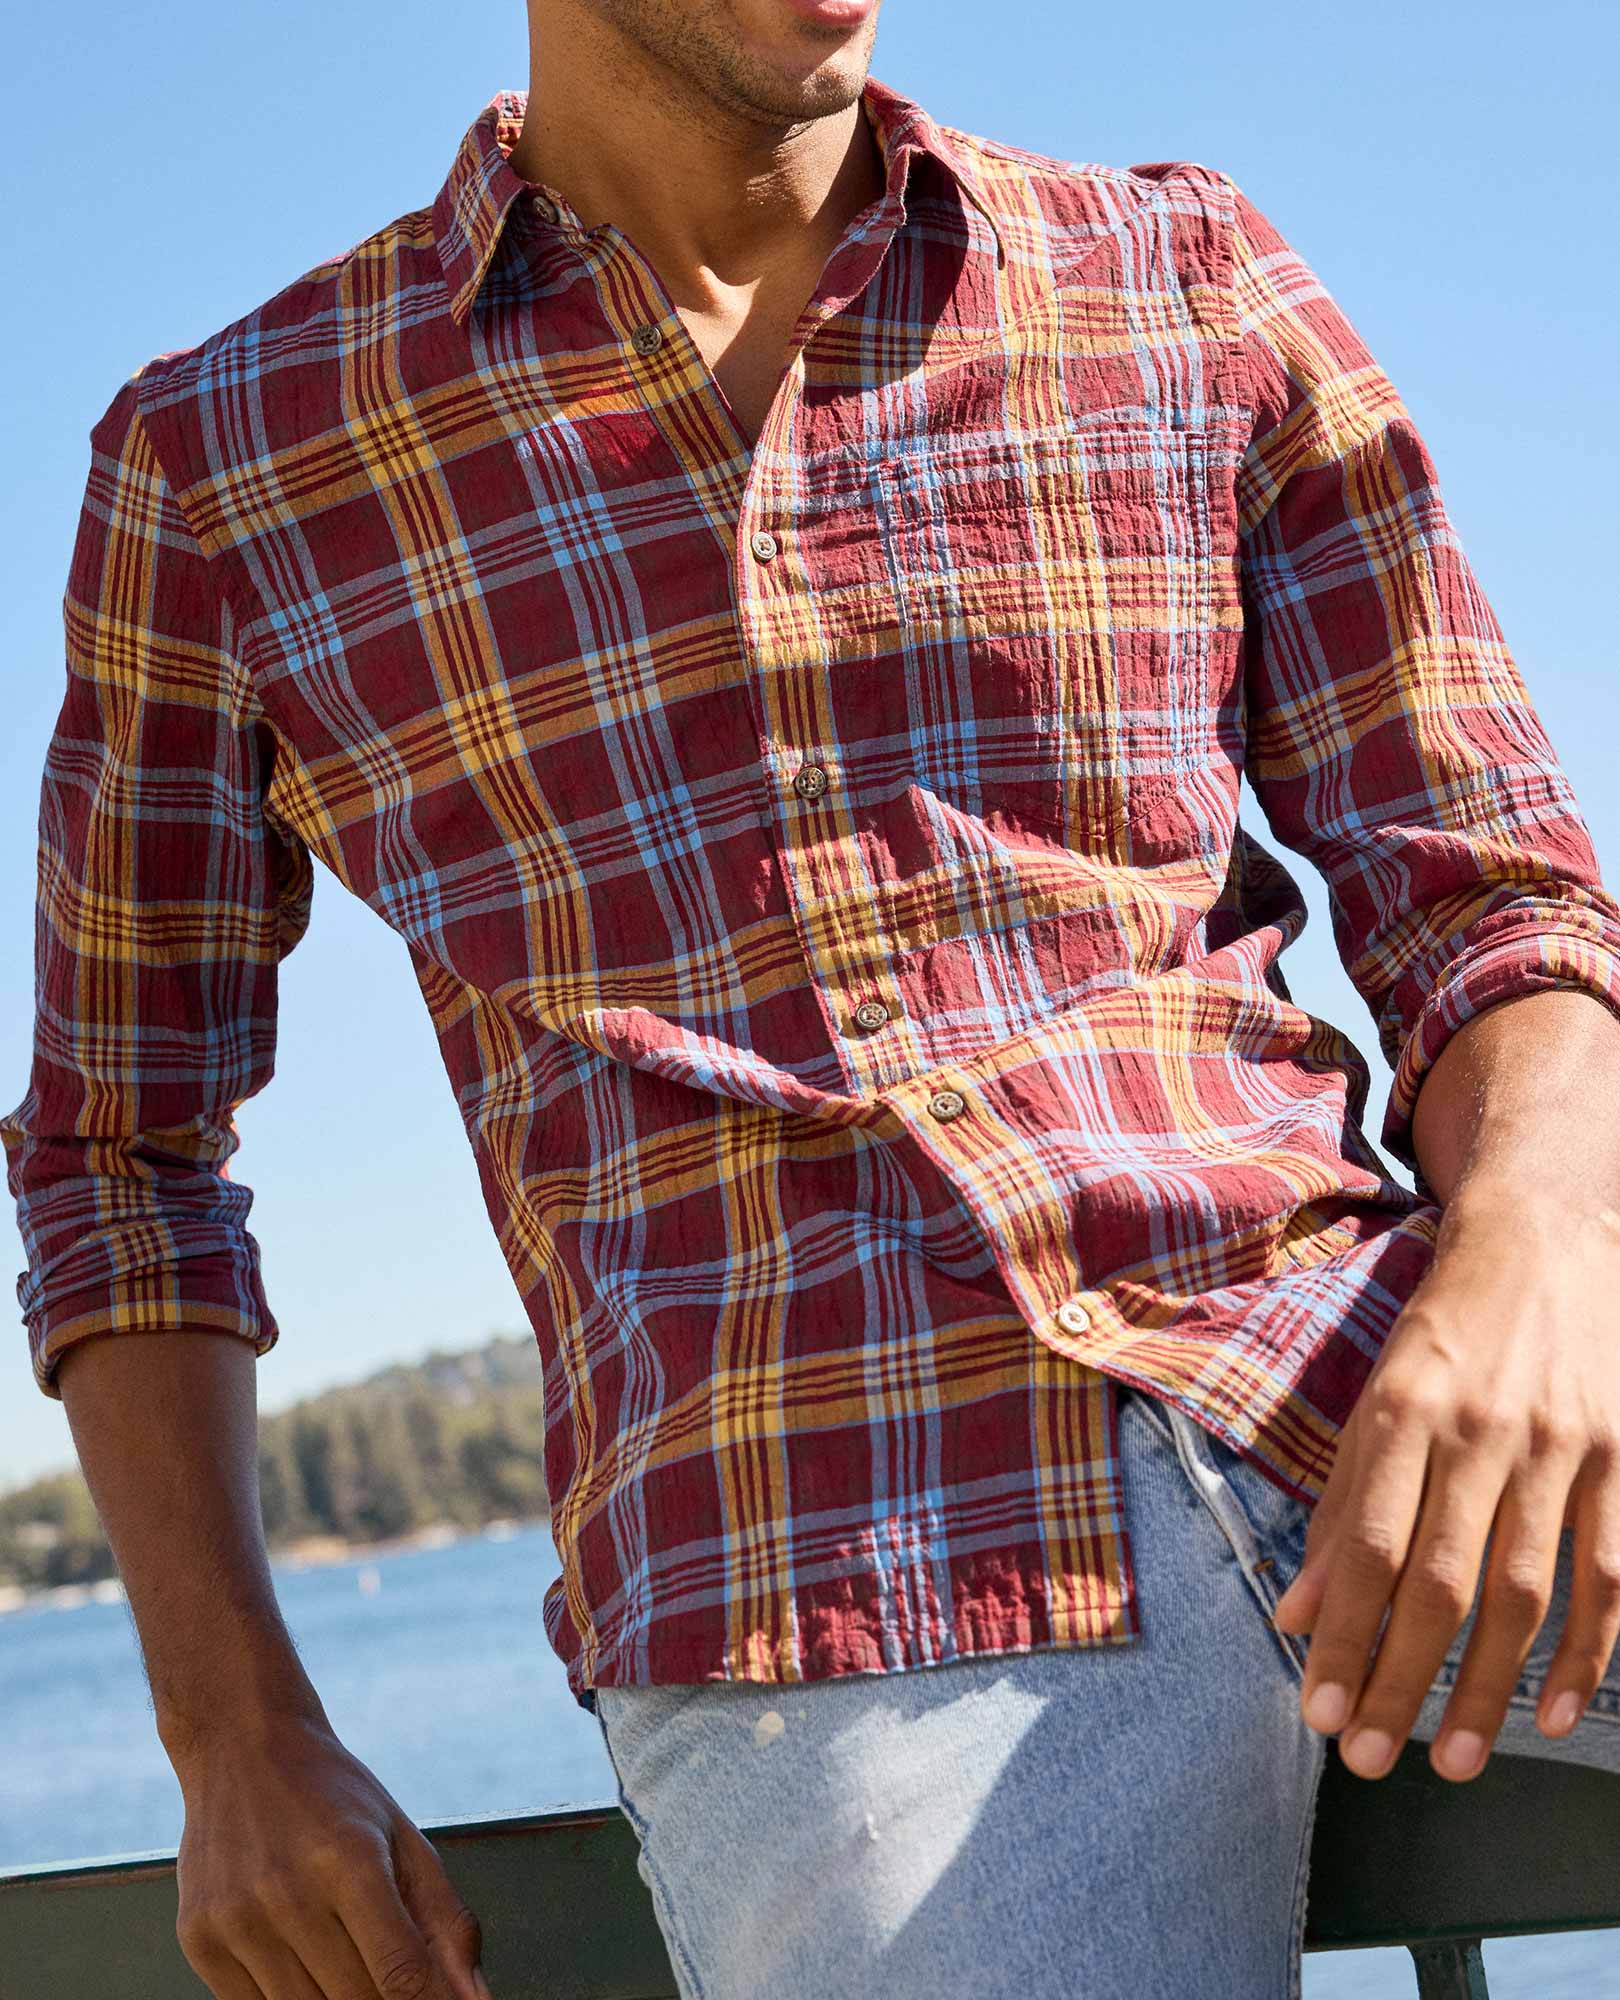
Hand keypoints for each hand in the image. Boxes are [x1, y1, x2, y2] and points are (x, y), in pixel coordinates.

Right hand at [171, 1711, 491, 1998]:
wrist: (242, 1747)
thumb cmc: (334, 1795)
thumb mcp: (402, 1838)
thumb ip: (445, 1922)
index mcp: (350, 1859)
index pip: (400, 1973)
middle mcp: (288, 1891)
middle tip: (392, 1981)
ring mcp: (237, 1919)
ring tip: (350, 1965)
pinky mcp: (199, 1939)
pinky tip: (304, 1965)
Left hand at [1272, 1193, 1619, 1783]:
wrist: (1550, 1234)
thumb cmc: (1447, 1328)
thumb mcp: (1376, 1398)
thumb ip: (1341, 1508)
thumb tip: (1297, 1614)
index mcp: (1404, 1412)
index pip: (1369, 1548)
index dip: (1344, 1637)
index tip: (1318, 1709)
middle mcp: (1479, 1432)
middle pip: (1440, 1582)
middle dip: (1402, 1681)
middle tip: (1369, 1757)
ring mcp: (1558, 1448)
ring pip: (1524, 1592)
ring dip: (1486, 1686)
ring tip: (1452, 1759)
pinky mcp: (1619, 1459)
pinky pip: (1608, 1576)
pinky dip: (1585, 1655)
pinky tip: (1550, 1712)